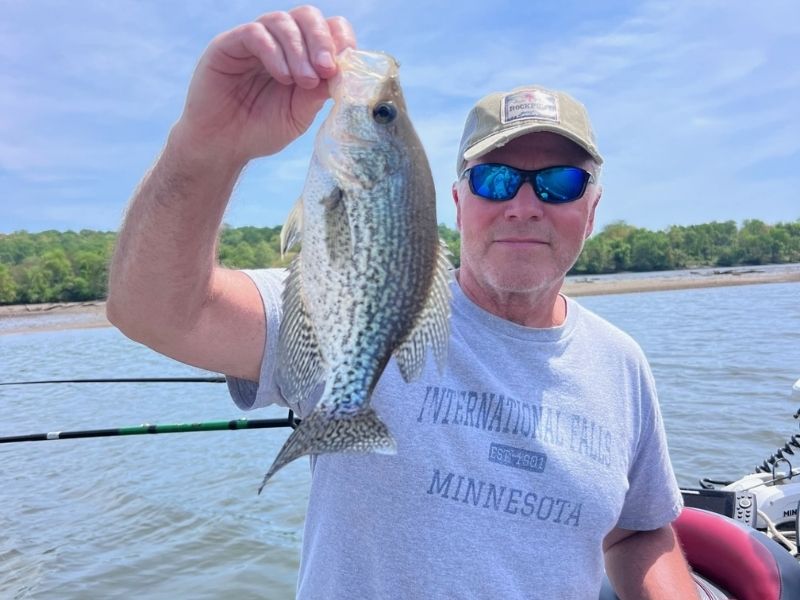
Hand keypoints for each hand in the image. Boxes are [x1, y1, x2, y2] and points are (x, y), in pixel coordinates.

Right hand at [172, 5, 355, 164]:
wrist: (222, 147)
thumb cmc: (260, 130)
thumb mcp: (299, 114)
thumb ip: (319, 92)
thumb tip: (342, 72)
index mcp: (300, 56)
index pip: (327, 29)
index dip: (340, 40)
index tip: (344, 66)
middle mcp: (278, 43)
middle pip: (307, 16)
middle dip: (322, 40)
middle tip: (326, 70)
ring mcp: (253, 41)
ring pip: (282, 21)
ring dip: (299, 50)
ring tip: (304, 81)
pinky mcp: (228, 45)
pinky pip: (255, 33)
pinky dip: (274, 53)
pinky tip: (282, 77)